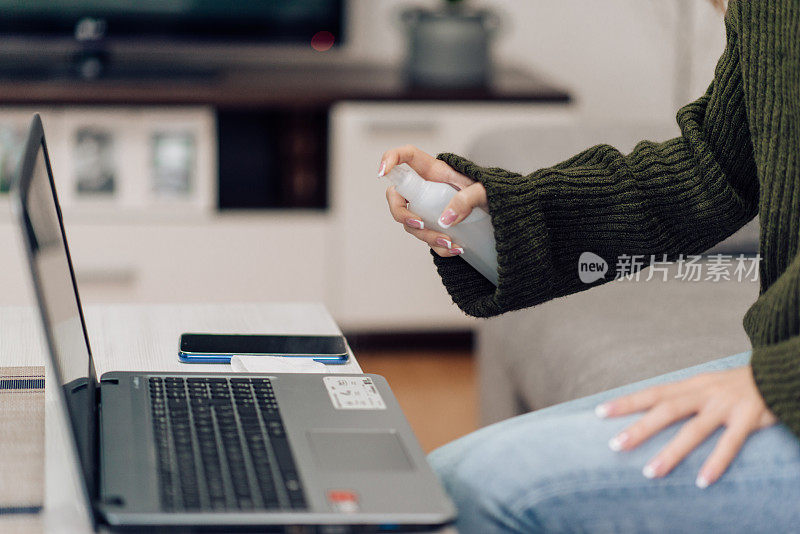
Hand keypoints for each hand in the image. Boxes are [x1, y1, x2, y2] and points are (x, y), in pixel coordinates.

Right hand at [379, 145, 487, 256]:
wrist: (510, 212)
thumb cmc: (497, 193)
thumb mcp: (484, 190)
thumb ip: (466, 199)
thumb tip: (444, 220)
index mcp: (435, 170)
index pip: (406, 157)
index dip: (390, 159)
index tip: (382, 172)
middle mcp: (427, 188)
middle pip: (397, 198)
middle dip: (402, 214)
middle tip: (420, 223)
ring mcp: (429, 208)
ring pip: (411, 223)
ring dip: (426, 236)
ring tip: (450, 244)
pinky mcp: (436, 226)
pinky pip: (427, 238)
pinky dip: (439, 247)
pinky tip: (456, 250)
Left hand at [596, 365, 776, 487]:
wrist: (778, 372)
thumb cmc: (735, 385)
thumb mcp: (705, 385)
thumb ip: (681, 398)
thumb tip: (649, 412)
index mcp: (691, 384)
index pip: (653, 393)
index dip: (626, 402)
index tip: (600, 413)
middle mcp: (704, 393)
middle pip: (666, 410)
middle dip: (639, 427)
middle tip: (615, 444)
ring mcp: (726, 405)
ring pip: (694, 429)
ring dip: (671, 452)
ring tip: (650, 472)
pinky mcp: (749, 416)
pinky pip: (731, 443)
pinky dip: (716, 462)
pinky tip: (703, 480)